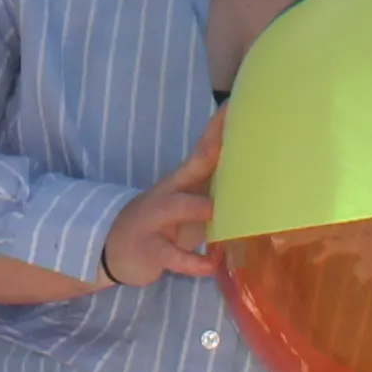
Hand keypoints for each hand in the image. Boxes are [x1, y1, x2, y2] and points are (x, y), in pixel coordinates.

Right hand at [101, 108, 223, 284]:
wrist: (114, 246)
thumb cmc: (164, 224)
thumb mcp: (189, 204)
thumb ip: (216, 192)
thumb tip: (257, 180)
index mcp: (183, 181)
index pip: (204, 149)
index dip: (218, 129)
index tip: (235, 105)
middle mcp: (170, 193)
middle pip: (191, 168)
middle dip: (210, 152)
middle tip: (230, 138)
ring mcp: (157, 219)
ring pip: (176, 208)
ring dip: (196, 207)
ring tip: (215, 210)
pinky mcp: (152, 248)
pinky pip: (172, 255)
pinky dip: (191, 261)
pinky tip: (209, 265)